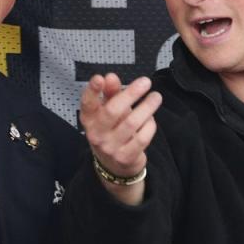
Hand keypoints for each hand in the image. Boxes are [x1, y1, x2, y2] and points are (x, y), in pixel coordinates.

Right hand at [79, 73, 160, 204]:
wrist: (114, 166)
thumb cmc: (111, 131)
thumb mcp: (107, 111)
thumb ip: (110, 93)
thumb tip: (111, 77)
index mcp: (89, 120)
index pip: (87, 104)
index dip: (91, 91)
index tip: (99, 78)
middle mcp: (97, 134)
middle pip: (112, 111)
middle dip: (130, 94)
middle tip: (145, 82)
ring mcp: (111, 147)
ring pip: (131, 123)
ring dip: (146, 107)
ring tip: (156, 97)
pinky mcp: (126, 157)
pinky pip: (142, 137)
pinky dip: (150, 125)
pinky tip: (151, 119)